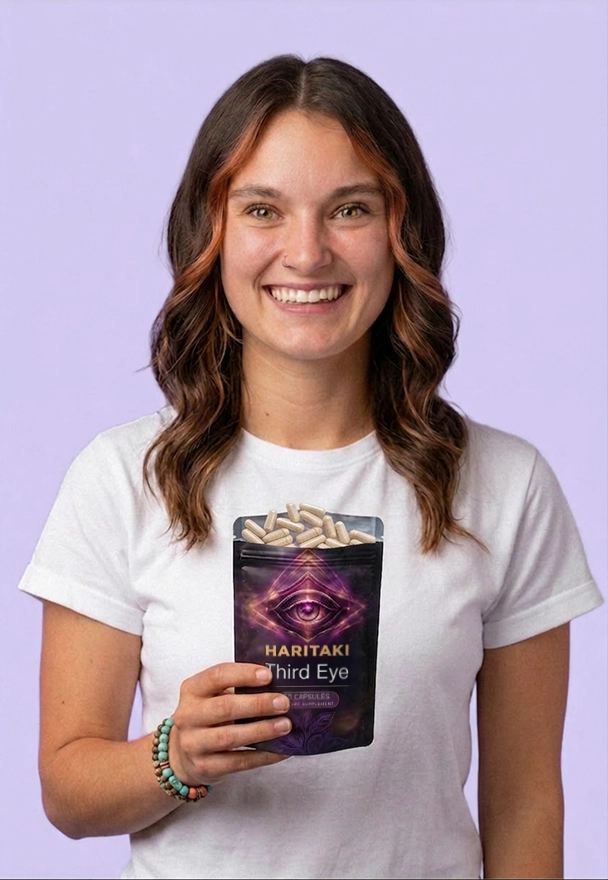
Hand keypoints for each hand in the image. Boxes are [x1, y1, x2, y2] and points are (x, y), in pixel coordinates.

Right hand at [168, 662, 291, 784]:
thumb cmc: (207, 717)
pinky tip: (281, 751)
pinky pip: (238, 762)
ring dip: (261, 730)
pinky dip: (263, 756)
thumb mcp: (212, 697)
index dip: (243, 674)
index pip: (217, 676)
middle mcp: (188, 716)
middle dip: (257, 704)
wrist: (182, 754)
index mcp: (192, 690)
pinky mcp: (204, 767)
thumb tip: (277, 686)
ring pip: (230, 737)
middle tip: (283, 703)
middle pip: (224, 707)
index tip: (268, 675)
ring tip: (285, 725)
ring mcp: (193, 744)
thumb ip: (236, 688)